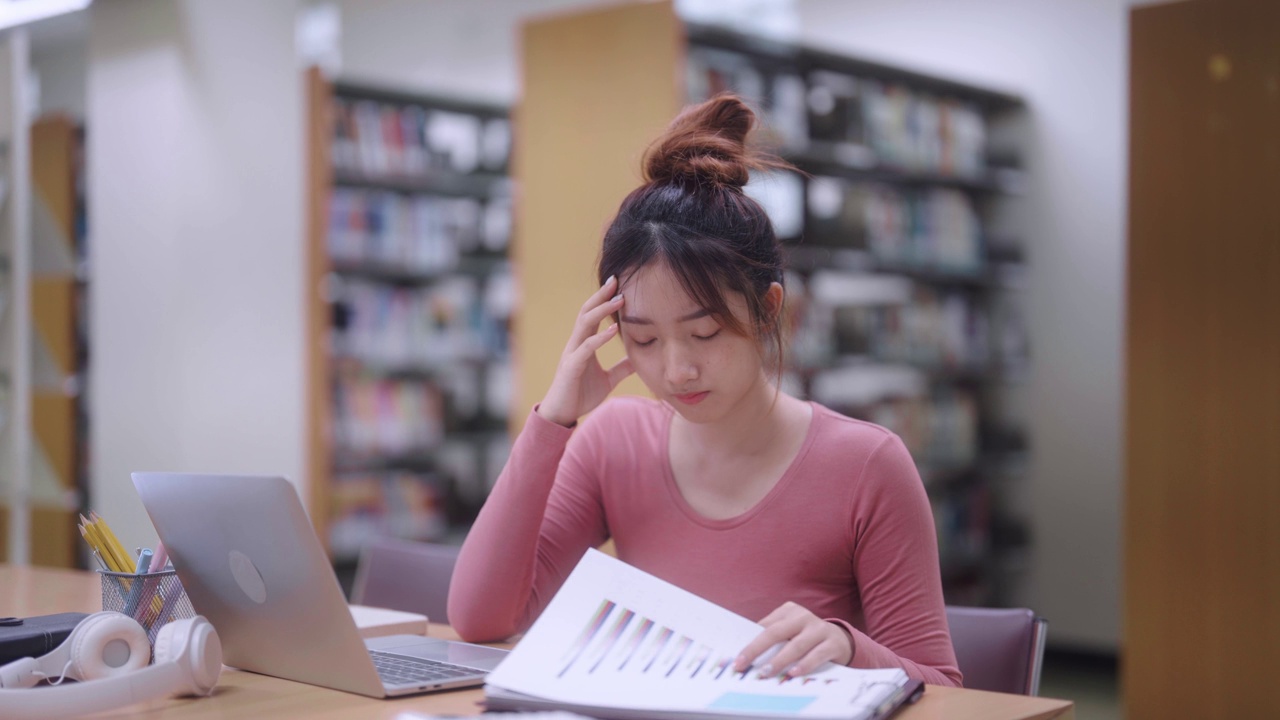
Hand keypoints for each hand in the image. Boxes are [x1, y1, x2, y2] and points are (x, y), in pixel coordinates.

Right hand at [537, 275, 634, 426]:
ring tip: (619, 300)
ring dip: (602, 310)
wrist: (563, 414)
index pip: (593, 315)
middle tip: (616, 280)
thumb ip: (621, 368)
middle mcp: (576, 344)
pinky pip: (586, 348)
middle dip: (601, 296)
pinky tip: (613, 330)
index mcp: (584, 344)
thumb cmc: (581, 395)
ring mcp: (572, 353)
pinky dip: (599, 337)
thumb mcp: (608, 380)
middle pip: (586, 312)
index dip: (604, 299)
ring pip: (584, 324)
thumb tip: (637, 360)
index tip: (619, 285)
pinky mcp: (571, 367)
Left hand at [733, 602, 853, 677]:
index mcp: (788, 611)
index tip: (737, 658)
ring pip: (796, 645)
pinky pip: (816, 655)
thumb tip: (746, 656)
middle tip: (743, 664)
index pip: (764, 626)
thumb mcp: (790, 632)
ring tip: (766, 672)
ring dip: (779, 660)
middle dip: (756, 649)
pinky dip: (804, 664)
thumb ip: (773, 639)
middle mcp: (803, 616)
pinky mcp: (833, 643)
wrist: (841, 640)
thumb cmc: (806, 638)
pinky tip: (793, 673)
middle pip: (775, 632)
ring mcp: (819, 628)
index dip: (749, 642)